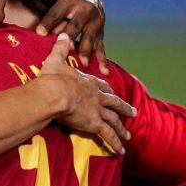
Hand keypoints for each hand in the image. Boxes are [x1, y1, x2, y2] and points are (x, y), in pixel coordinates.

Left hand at [36, 0, 107, 72]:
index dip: (48, 23)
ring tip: (83, 63)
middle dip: (71, 37)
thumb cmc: (67, 5)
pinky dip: (102, 60)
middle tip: (66, 48)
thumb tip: (41, 34)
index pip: (56, 13)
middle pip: (75, 25)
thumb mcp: (58, 5)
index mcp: (70, 1)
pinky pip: (100, 47)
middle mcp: (85, 10)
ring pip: (89, 37)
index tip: (40, 33)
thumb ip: (51, 20)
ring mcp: (95, 22)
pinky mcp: (101, 33)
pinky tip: (103, 71)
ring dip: (86, 50)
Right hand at [39, 34, 133, 153]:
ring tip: (128, 136)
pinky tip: (121, 151)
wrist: (54, 93)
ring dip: (121, 128)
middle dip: (123, 108)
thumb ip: (61, 48)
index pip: (101, 86)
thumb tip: (64, 35)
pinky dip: (115, 143)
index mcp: (87, 82)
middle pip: (114, 103)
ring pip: (114, 120)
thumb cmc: (52, 78)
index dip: (107, 90)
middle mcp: (96, 96)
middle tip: (133, 113)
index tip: (112, 92)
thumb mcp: (55, 59)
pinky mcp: (95, 123)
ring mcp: (97, 110)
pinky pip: (108, 135)